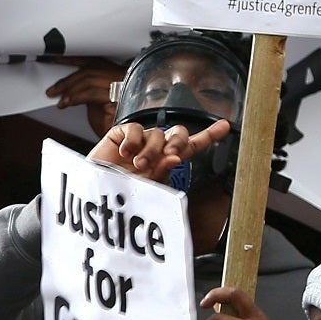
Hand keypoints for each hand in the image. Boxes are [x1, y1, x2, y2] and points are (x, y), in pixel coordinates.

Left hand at [41, 56, 124, 139]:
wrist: (119, 140)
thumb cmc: (109, 122)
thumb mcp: (94, 100)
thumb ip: (85, 88)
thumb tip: (65, 85)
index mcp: (115, 73)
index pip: (91, 61)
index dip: (72, 59)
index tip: (55, 59)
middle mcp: (121, 76)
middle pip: (89, 71)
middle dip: (67, 81)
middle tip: (53, 90)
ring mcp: (122, 86)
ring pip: (89, 80)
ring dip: (70, 91)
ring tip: (61, 102)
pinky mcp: (119, 98)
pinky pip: (92, 93)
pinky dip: (76, 97)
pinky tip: (68, 103)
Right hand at [88, 118, 230, 181]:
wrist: (95, 192)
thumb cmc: (120, 194)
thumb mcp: (146, 187)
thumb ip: (162, 173)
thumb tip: (175, 158)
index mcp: (166, 161)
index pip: (192, 145)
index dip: (209, 135)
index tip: (225, 126)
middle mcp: (156, 148)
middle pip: (177, 133)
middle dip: (177, 143)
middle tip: (168, 157)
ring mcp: (139, 141)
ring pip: (157, 133)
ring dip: (150, 150)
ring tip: (138, 165)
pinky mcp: (122, 134)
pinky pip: (135, 129)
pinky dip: (132, 141)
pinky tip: (124, 154)